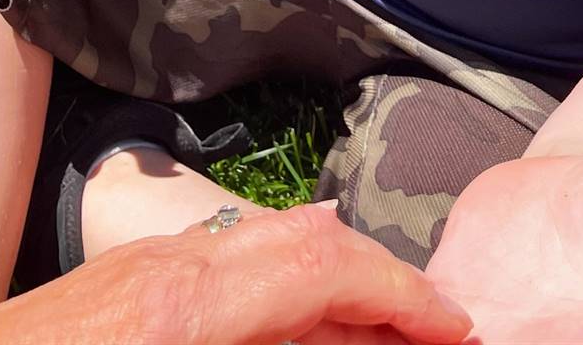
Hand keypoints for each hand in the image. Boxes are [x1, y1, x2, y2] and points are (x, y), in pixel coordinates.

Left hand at [0, 203, 471, 344]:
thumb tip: (336, 336)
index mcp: (185, 306)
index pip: (324, 268)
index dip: (403, 297)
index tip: (457, 330)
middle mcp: (173, 265)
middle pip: (305, 247)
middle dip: (379, 294)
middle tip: (436, 339)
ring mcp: (144, 268)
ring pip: (269, 256)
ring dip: (332, 298)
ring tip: (380, 342)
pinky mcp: (125, 286)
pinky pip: (230, 274)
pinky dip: (282, 304)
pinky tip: (297, 338)